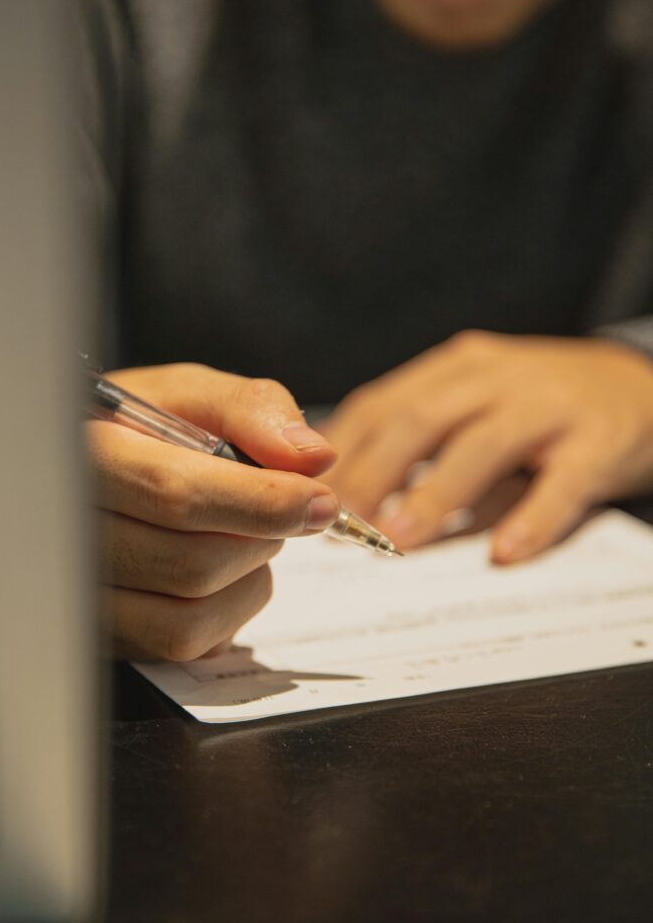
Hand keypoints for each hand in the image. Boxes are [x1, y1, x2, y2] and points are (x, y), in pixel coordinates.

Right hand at [90, 363, 337, 660]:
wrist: (86, 472)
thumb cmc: (136, 430)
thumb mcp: (184, 394)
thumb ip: (248, 410)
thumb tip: (312, 457)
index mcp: (85, 460)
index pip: (177, 497)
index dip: (262, 503)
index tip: (319, 501)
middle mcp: (72, 537)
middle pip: (194, 564)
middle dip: (260, 537)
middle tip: (269, 507)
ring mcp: (83, 597)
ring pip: (191, 619)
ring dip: (247, 578)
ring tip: (237, 534)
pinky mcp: (107, 637)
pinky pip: (187, 646)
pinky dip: (229, 611)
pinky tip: (218, 572)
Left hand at [322, 332, 652, 561]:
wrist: (639, 387)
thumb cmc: (537, 407)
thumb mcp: (473, 405)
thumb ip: (419, 443)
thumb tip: (345, 499)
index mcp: (453, 370)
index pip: (381, 405)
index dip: (339, 452)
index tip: (303, 494)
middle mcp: (494, 378)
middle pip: (420, 419)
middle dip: (371, 473)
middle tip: (337, 523)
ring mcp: (548, 404)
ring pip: (483, 445)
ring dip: (434, 495)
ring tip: (398, 540)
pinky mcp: (599, 439)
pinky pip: (563, 482)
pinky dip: (532, 519)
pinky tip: (504, 553)